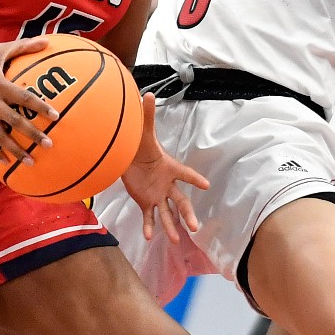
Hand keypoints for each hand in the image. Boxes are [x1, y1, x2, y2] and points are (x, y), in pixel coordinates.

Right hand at [0, 38, 58, 166]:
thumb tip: (47, 40)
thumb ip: (22, 46)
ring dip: (15, 149)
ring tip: (30, 160)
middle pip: (15, 121)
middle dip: (33, 134)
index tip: (56, 117)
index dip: (41, 107)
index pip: (24, 97)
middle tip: (49, 144)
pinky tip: (5, 161)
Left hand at [119, 94, 207, 243]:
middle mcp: (167, 184)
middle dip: (188, 213)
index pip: (185, 174)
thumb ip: (147, 115)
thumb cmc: (139, 145)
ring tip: (177, 241)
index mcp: (170, 168)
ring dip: (172, 227)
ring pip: (167, 213)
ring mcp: (157, 195)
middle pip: (181, 201)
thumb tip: (147, 94)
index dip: (194, 179)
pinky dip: (149, 227)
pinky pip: (149, 216)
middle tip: (195, 226)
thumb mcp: (143, 132)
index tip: (205, 185)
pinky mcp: (145, 202)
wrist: (128, 158)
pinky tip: (149, 238)